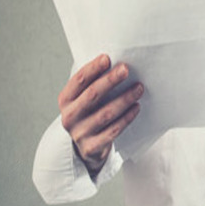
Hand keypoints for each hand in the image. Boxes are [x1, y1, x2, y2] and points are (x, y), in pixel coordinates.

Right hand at [58, 54, 143, 175]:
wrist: (86, 146)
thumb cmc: (89, 112)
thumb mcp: (83, 97)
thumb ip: (93, 82)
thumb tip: (116, 62)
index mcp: (65, 100)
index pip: (78, 81)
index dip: (92, 69)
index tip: (107, 58)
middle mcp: (69, 117)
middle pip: (92, 95)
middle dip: (110, 81)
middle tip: (126, 69)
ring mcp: (80, 133)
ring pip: (105, 114)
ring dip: (124, 99)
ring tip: (139, 88)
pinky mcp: (92, 147)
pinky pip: (113, 131)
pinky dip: (126, 118)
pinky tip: (136, 107)